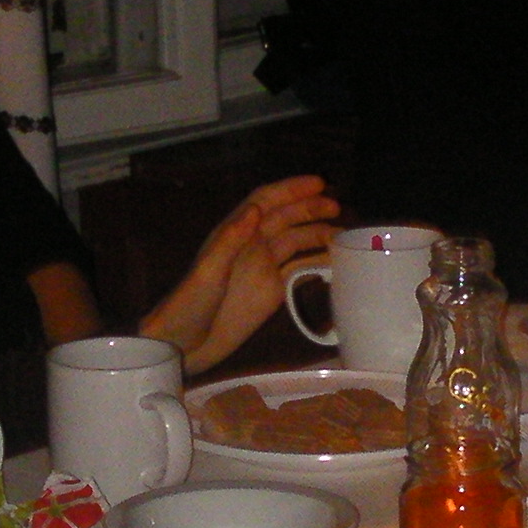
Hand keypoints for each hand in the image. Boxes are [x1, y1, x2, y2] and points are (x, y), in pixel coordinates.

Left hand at [138, 174, 339, 370]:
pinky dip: (318, 264)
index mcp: (235, 235)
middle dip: (311, 209)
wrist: (184, 343)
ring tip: (343, 235)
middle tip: (338, 208)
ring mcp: (263, 270)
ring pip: (296, 243)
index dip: (291, 190)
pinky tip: (336, 263)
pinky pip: (299, 272)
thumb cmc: (189, 305)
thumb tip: (255, 209)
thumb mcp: (207, 272)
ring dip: (318, 236)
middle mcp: (252, 247)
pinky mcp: (272, 293)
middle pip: (285, 219)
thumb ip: (230, 240)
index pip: (266, 202)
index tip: (318, 184)